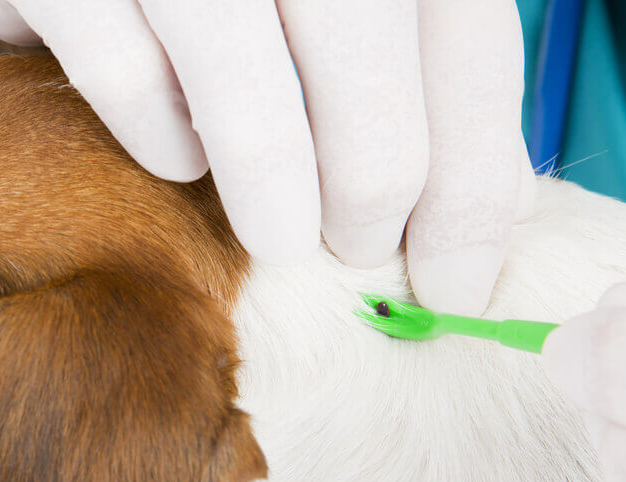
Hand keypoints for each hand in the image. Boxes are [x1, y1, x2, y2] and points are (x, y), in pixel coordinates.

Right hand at [0, 0, 535, 313]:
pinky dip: (160, 137)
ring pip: (247, 95)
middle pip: (371, 81)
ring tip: (282, 240)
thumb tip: (500, 208)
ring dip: (273, 194)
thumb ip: (426, 67)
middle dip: (373, 199)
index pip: (467, 52)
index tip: (457, 285)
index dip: (471, 190)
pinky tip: (179, 156)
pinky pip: (126, 78)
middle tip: (358, 253)